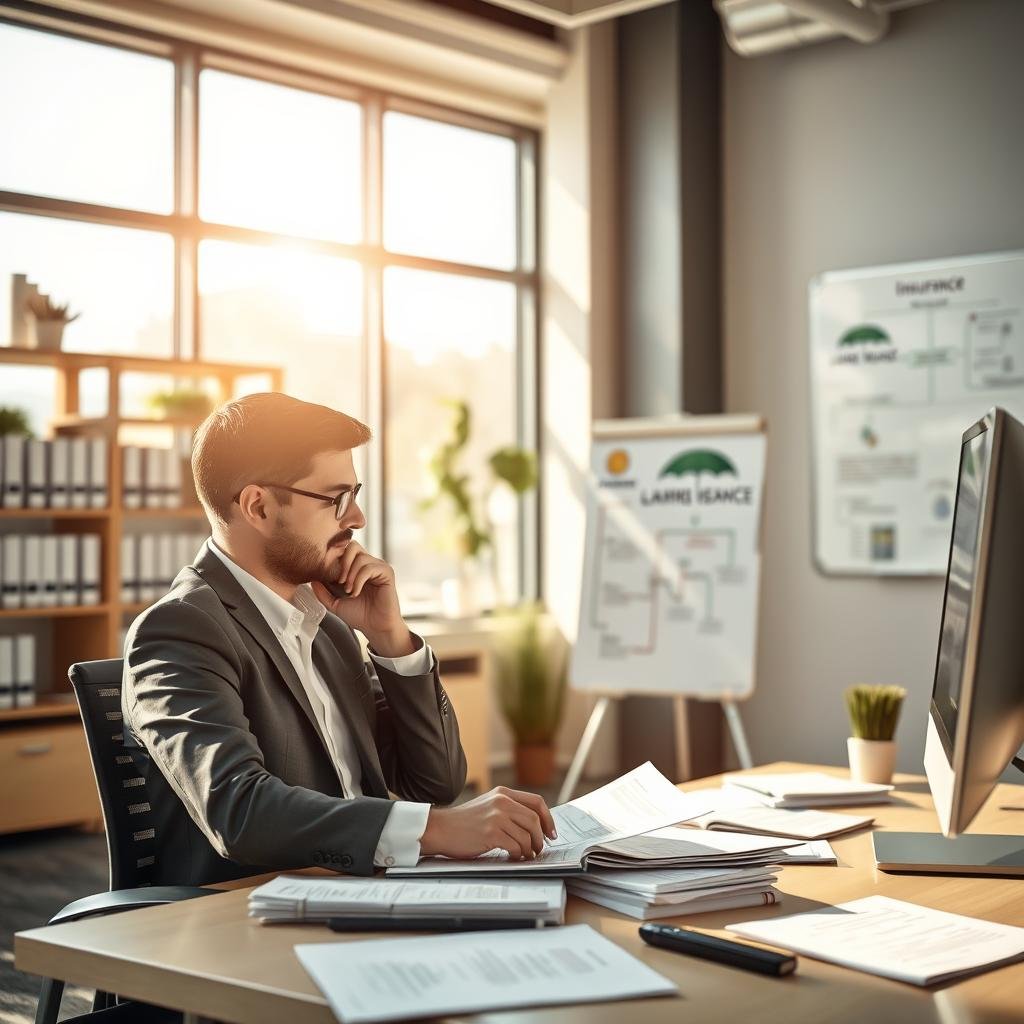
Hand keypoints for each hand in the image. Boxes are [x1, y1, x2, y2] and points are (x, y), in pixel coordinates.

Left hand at [310, 542, 412, 655]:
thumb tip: (311, 578)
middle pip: (353, 546)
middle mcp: (368, 563)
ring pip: (360, 557)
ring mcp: (378, 567)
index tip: (327, 574)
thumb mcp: (334, 603)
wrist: (375, 628)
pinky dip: (359, 580)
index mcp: (356, 567)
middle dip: (342, 562)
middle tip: (338, 581)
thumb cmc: (359, 615)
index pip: (344, 550)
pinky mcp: (387, 572)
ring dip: (350, 574)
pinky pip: (369, 568)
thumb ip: (322, 591)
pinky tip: (356, 592)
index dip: (334, 559)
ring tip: (348, 590)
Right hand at [420, 787, 557, 860]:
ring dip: (529, 849)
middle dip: (540, 838)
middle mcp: (502, 801)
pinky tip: (513, 857)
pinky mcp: (491, 833)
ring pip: (526, 835)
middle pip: (534, 820)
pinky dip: (518, 855)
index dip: (548, 819)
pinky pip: (515, 846)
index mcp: (503, 793)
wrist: (440, 828)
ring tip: (525, 855)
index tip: (551, 833)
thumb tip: (533, 826)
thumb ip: (508, 809)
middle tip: (538, 849)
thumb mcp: (488, 806)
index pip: (536, 802)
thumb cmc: (464, 822)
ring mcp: (497, 817)